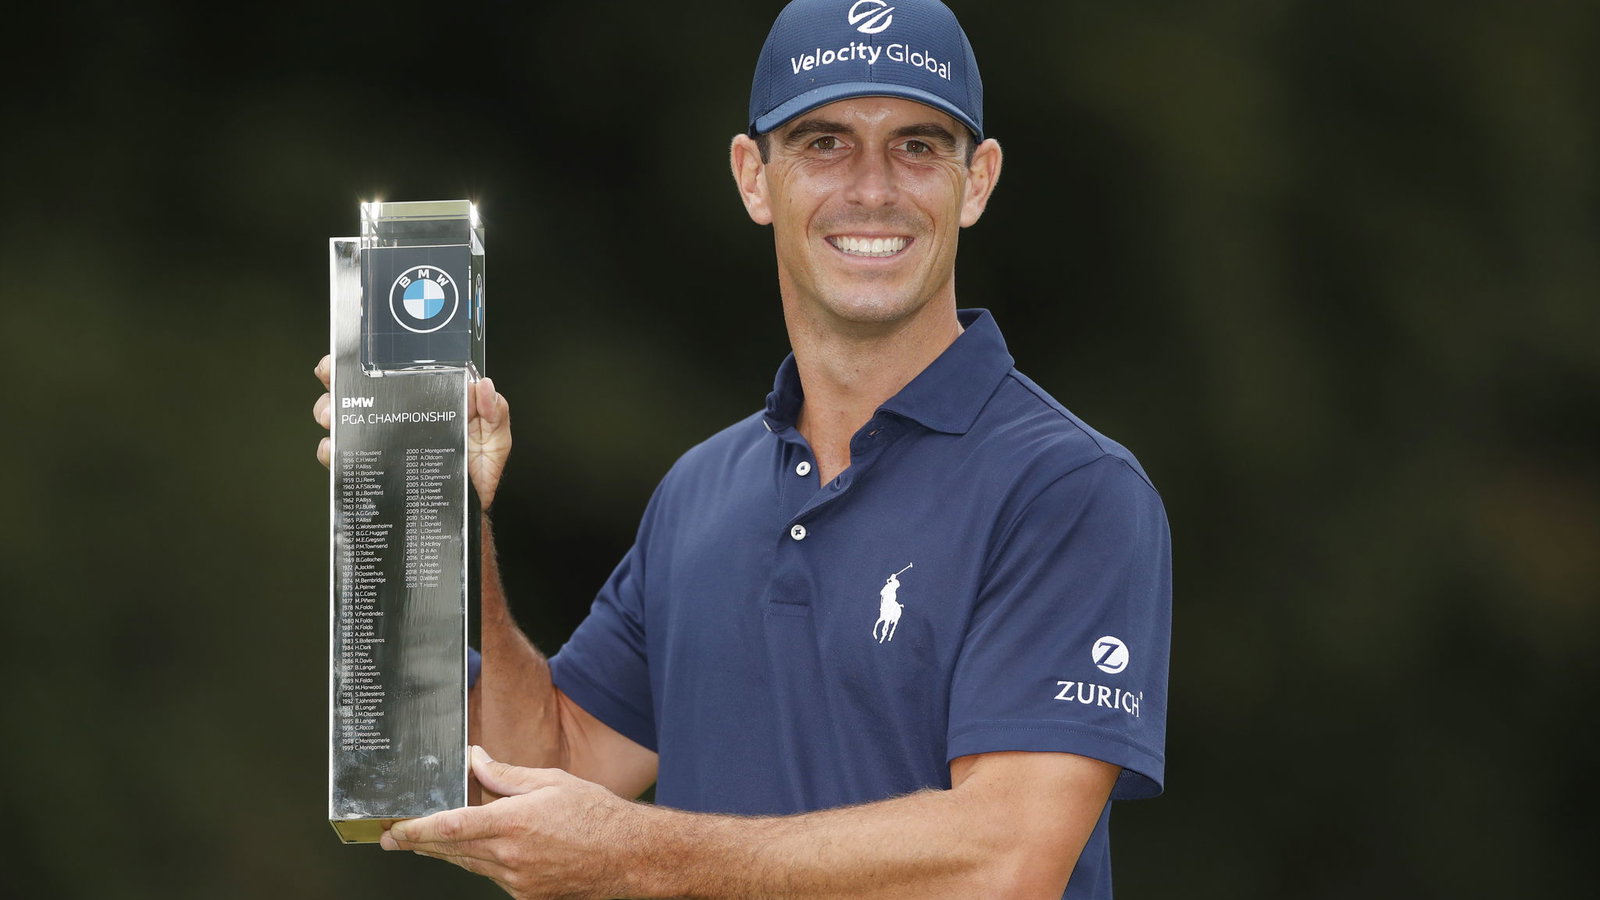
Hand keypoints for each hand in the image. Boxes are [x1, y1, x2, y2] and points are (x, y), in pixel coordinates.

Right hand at [312, 355, 513, 508]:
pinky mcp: (370, 469)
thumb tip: (484, 386)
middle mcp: (396, 418)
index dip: (369, 359)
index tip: (355, 353)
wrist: (465, 513)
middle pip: (356, 391)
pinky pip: (341, 457)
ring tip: (334, 414)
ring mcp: (379, 442)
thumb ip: (494, 413)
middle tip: (334, 378)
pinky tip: (335, 447)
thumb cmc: (478, 473)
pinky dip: (332, 450)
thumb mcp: (495, 439)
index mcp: (423, 402)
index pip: (391, 372)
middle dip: (338, 379)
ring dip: (330, 411)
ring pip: (340, 419)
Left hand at [382, 747, 639, 899]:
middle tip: (394, 837)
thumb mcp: (550, 781)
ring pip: (470, 866)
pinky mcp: (528, 897)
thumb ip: (504, 775)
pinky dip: (481, 863)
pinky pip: (493, 878)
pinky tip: (480, 851)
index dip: (417, 830)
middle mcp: (511, 857)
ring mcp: (518, 882)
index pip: (452, 827)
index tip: (395, 829)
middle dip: (420, 843)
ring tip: (428, 841)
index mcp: (515, 823)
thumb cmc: (597, 814)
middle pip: (452, 851)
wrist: (630, 856)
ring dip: (447, 852)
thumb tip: (473, 760)